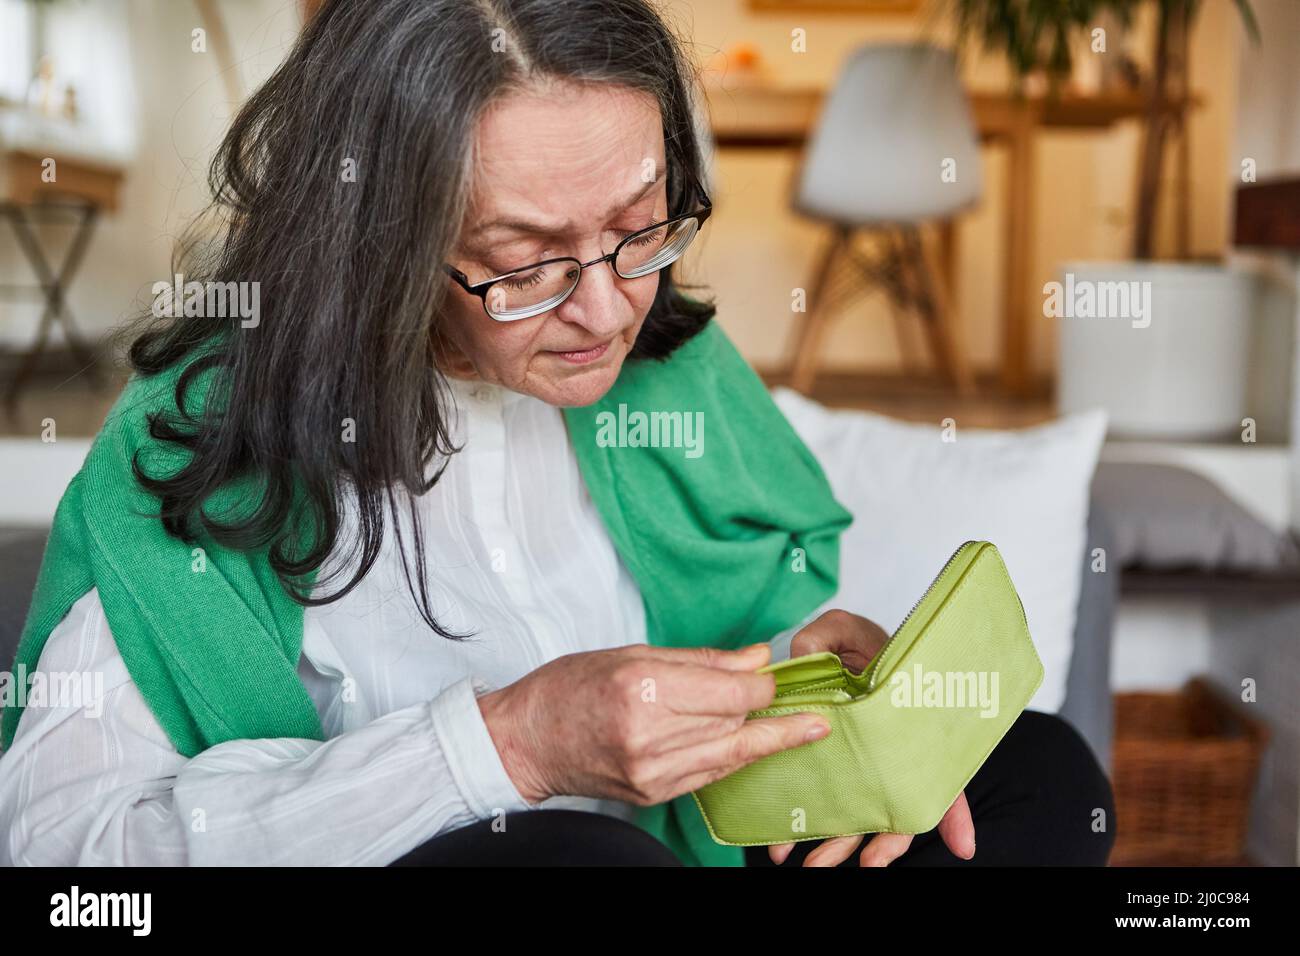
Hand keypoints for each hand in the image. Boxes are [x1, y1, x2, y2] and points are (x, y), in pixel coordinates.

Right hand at [476, 643, 831, 806]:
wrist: (526, 741)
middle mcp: (651, 734)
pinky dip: (734, 757)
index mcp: (645, 688)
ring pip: (732, 751)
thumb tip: (756, 657)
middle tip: (796, 696)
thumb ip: (701, 660)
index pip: (732, 688)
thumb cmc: (570, 687)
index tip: (776, 673)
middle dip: (764, 704)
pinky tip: (754, 745)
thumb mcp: (632, 654)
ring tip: (805, 727)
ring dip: (765, 736)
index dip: (763, 681)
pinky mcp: (653, 794)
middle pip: (735, 719)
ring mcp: (652, 771)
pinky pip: (711, 774)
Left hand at [767, 609, 976, 866]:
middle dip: (876, 844)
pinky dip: (812, 829)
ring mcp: (863, 764)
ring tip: (808, 864)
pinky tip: (785, 845)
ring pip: (861, 814)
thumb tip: (804, 659)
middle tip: (838, 862)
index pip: (941, 770)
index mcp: (906, 721)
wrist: (829, 649)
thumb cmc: (849, 639)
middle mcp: (890, 751)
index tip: (961, 848)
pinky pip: (829, 805)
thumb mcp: (838, 628)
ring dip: (839, 845)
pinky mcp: (833, 768)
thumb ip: (822, 639)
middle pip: (896, 805)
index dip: (953, 809)